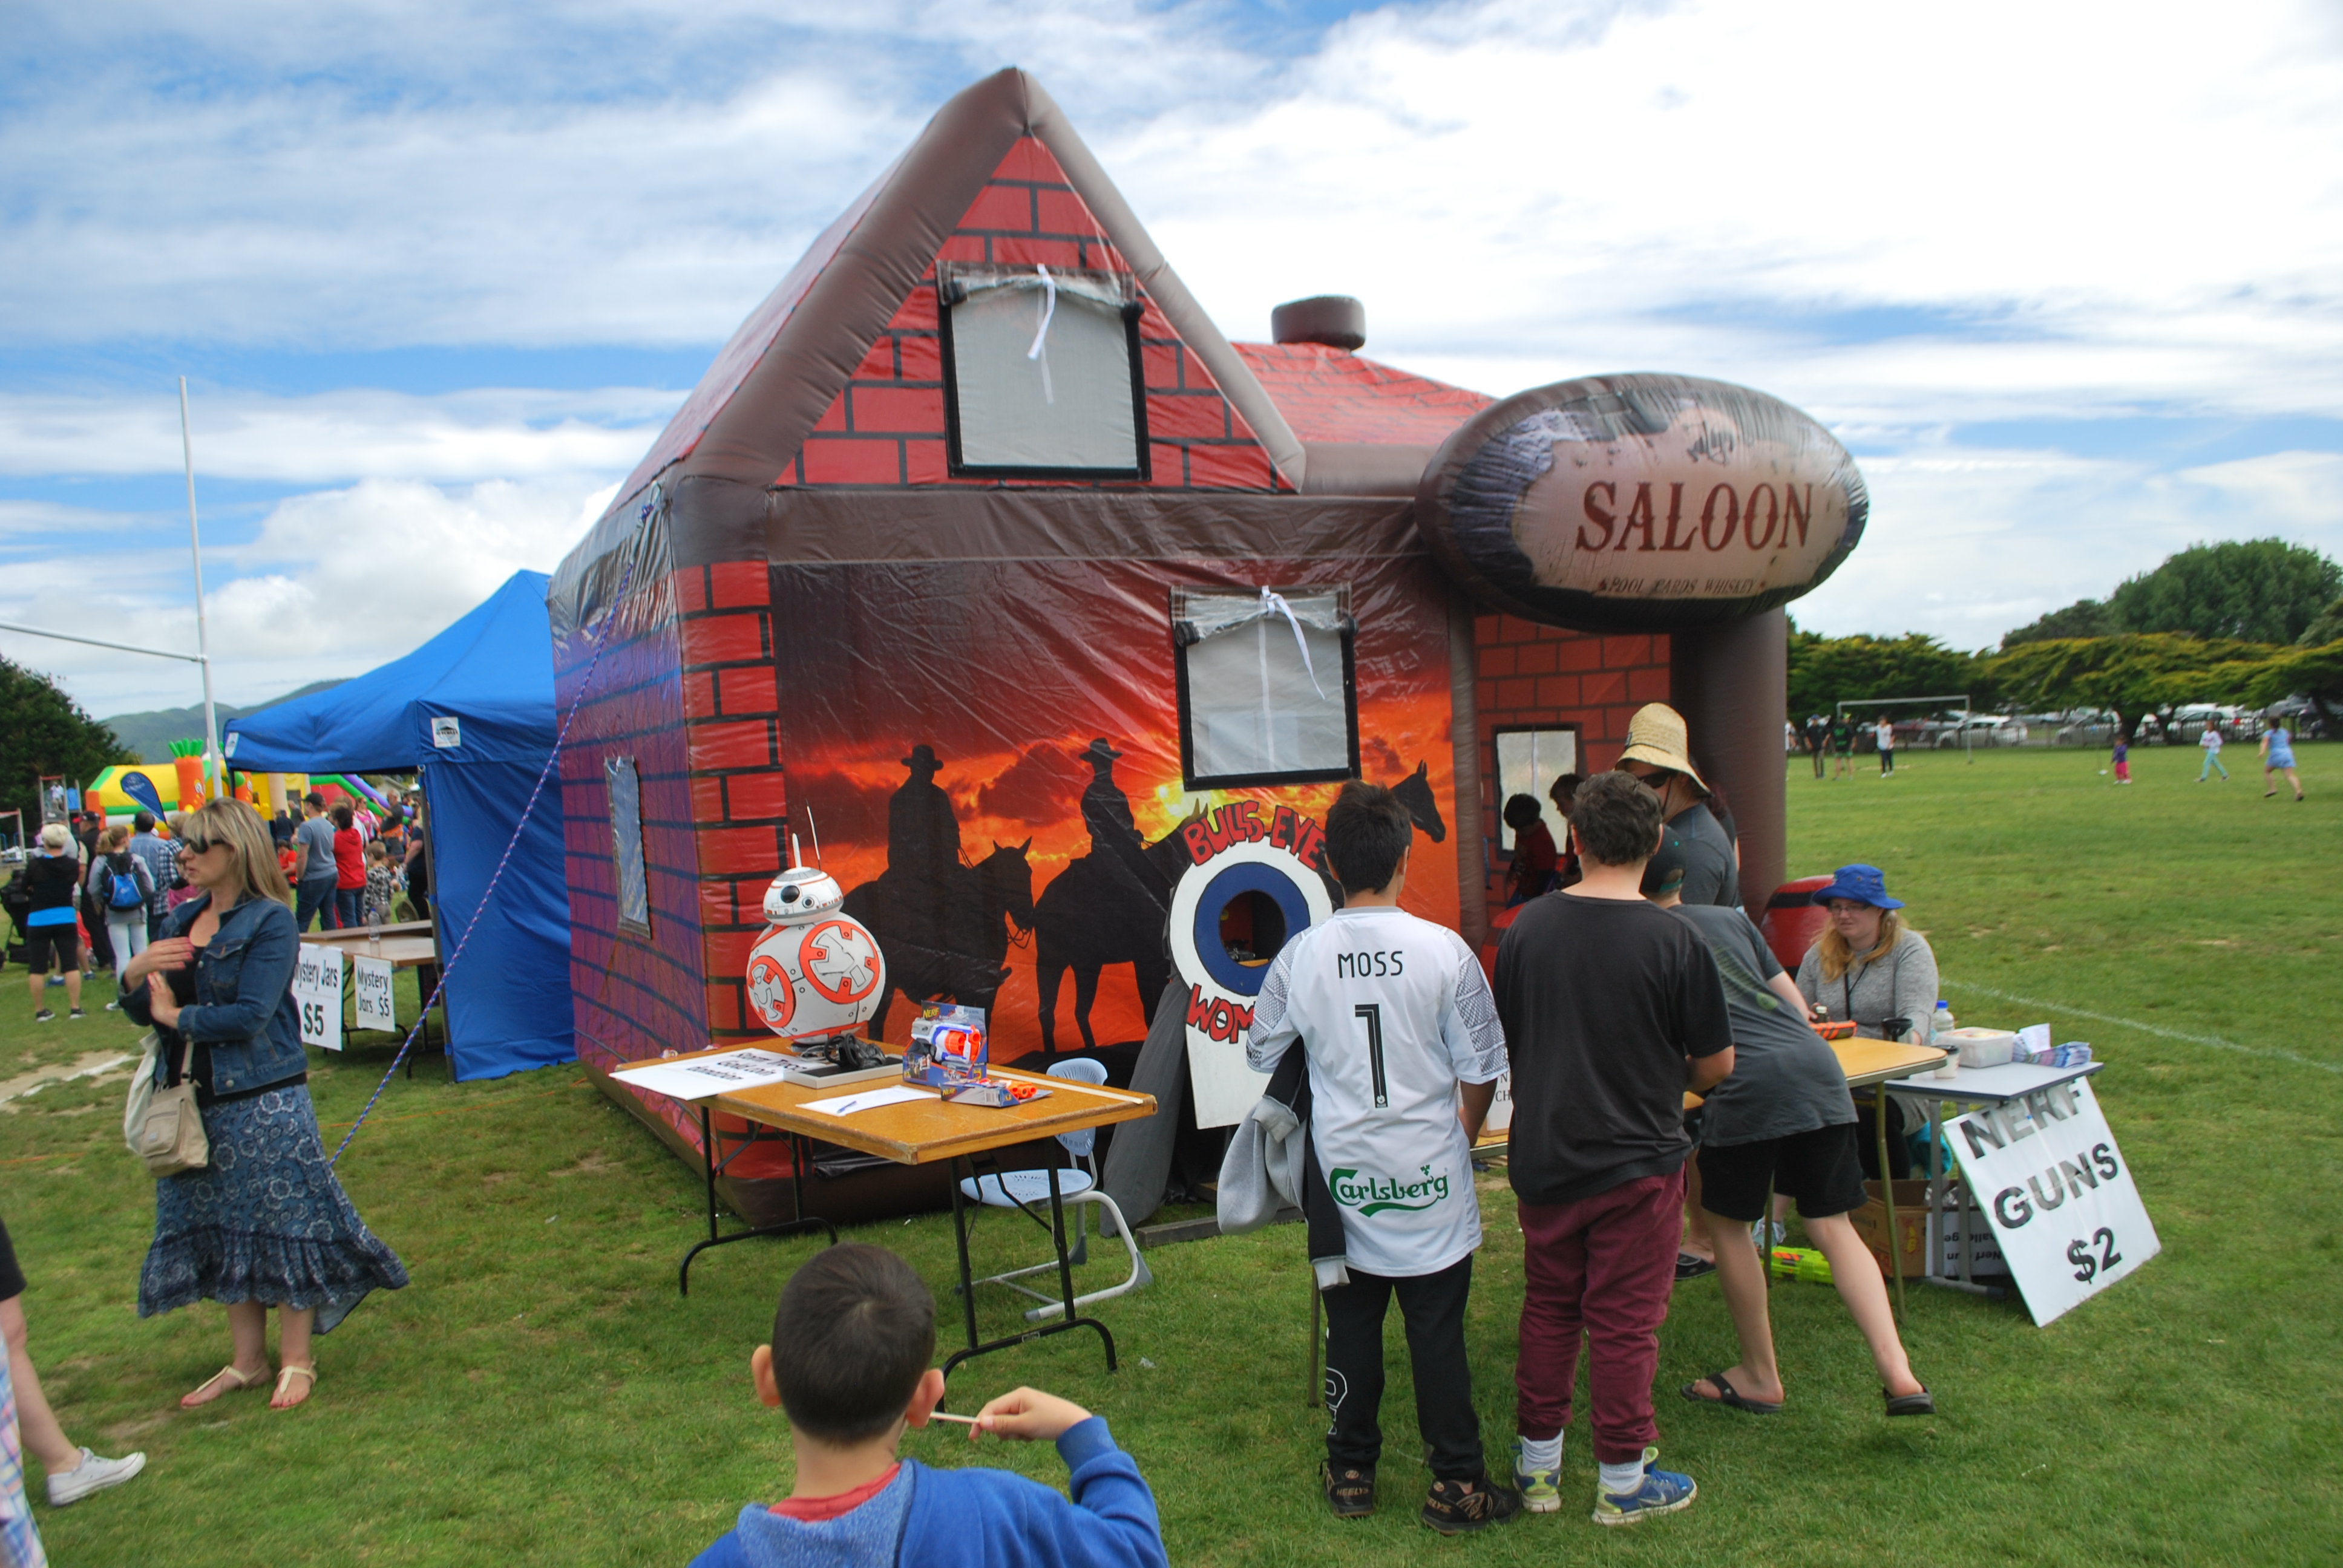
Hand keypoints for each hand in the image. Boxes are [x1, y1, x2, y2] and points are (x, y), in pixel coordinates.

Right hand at [123, 936, 192, 987]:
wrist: (135, 966)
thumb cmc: (150, 956)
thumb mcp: (156, 948)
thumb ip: (166, 946)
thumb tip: (182, 943)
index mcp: (157, 944)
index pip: (171, 941)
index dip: (181, 941)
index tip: (190, 940)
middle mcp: (156, 950)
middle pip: (172, 948)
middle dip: (183, 948)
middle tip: (193, 948)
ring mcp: (155, 958)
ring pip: (171, 957)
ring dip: (181, 957)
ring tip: (191, 956)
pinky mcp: (155, 967)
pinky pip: (167, 966)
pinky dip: (175, 965)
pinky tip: (183, 966)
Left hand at [145, 972, 180, 1027]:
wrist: (169, 1014)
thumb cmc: (172, 1011)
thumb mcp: (173, 1002)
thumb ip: (170, 998)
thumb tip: (169, 997)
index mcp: (169, 992)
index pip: (164, 982)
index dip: (161, 977)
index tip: (158, 973)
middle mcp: (164, 991)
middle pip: (160, 980)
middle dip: (156, 974)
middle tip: (153, 969)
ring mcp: (158, 994)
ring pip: (154, 983)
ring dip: (151, 978)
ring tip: (148, 973)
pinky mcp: (153, 997)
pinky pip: (150, 990)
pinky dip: (148, 985)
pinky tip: (144, 982)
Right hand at [970, 1387, 1091, 1443]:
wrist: (1076, 1425)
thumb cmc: (1051, 1422)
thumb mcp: (1025, 1425)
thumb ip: (1003, 1424)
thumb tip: (982, 1422)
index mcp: (1017, 1396)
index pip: (992, 1408)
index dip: (981, 1422)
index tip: (973, 1438)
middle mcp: (1020, 1399)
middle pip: (998, 1417)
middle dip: (1005, 1430)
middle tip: (1019, 1434)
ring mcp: (1026, 1407)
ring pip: (1007, 1424)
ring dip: (1015, 1434)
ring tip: (1029, 1434)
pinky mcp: (1031, 1415)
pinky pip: (1017, 1427)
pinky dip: (1023, 1434)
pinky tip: (1034, 1435)